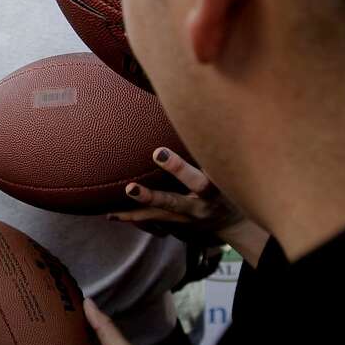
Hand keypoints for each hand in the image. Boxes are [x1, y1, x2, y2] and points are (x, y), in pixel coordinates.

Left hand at [108, 148, 268, 264]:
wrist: (233, 221)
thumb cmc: (226, 183)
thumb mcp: (224, 169)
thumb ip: (208, 151)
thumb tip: (191, 116)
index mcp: (213, 190)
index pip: (197, 179)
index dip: (178, 168)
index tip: (157, 153)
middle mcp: (198, 207)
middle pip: (173, 202)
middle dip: (151, 197)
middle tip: (130, 189)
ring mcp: (186, 221)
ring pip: (157, 217)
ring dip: (134, 213)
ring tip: (112, 211)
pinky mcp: (176, 227)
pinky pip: (153, 223)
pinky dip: (133, 218)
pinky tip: (112, 214)